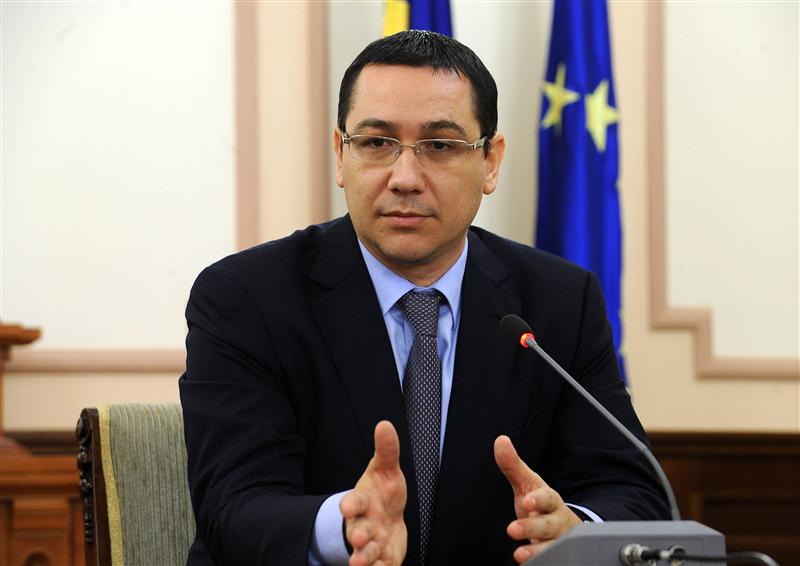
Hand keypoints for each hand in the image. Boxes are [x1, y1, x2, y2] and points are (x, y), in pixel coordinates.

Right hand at [340, 421, 407, 565]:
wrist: (386, 520)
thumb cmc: (383, 493)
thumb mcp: (386, 470)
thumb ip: (387, 450)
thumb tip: (385, 424)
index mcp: (363, 502)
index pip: (355, 502)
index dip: (351, 504)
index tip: (347, 506)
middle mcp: (363, 525)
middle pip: (357, 530)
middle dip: (357, 534)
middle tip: (359, 537)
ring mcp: (371, 545)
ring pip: (365, 554)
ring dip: (363, 558)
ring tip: (360, 562)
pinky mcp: (382, 560)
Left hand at [494, 435, 581, 563]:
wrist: (566, 528)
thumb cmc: (542, 504)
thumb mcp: (528, 485)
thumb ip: (513, 466)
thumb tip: (500, 441)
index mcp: (550, 501)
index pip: (548, 498)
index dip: (538, 500)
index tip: (526, 501)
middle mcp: (556, 521)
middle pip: (548, 525)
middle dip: (532, 528)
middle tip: (512, 529)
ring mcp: (557, 541)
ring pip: (552, 547)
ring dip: (537, 551)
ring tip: (520, 554)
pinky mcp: (555, 555)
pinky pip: (552, 560)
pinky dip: (539, 562)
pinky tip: (526, 564)